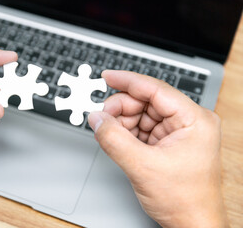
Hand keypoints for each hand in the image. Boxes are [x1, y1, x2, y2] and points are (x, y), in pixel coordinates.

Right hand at [88, 70, 228, 227]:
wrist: (191, 224)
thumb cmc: (185, 200)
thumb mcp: (142, 166)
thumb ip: (114, 139)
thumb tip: (96, 118)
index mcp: (194, 120)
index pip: (156, 89)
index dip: (128, 81)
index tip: (108, 77)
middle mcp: (188, 122)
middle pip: (146, 102)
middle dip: (121, 109)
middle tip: (102, 118)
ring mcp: (178, 132)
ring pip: (141, 115)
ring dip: (122, 123)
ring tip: (111, 135)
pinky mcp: (167, 142)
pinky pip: (141, 128)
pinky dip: (126, 133)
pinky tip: (119, 141)